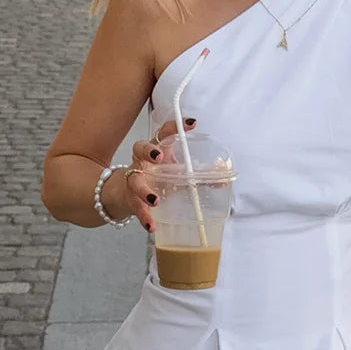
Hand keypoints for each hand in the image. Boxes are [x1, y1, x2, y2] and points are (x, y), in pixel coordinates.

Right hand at [113, 117, 195, 231]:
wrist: (125, 194)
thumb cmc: (156, 178)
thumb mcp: (176, 173)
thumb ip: (199, 176)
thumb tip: (224, 180)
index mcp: (157, 150)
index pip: (163, 133)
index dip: (175, 126)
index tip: (191, 124)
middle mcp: (142, 161)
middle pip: (139, 148)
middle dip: (149, 151)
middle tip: (158, 157)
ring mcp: (134, 180)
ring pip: (134, 181)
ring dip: (145, 190)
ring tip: (155, 200)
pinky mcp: (129, 199)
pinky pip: (135, 208)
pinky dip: (144, 217)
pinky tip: (151, 225)